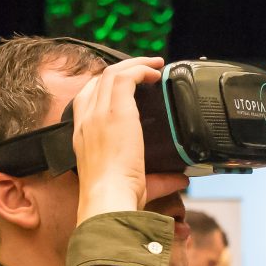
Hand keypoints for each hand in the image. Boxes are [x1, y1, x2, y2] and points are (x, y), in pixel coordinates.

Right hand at [70, 56, 165, 223]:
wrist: (109, 200)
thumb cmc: (118, 198)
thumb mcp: (138, 183)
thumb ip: (161, 179)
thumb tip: (182, 179)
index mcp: (84, 136)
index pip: (87, 97)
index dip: (105, 85)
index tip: (126, 84)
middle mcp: (87, 121)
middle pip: (100, 80)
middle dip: (123, 69)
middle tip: (145, 69)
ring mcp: (99, 114)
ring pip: (113, 73)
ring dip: (135, 65)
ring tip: (154, 65)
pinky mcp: (116, 112)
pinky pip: (126, 77)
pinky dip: (141, 71)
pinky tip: (155, 75)